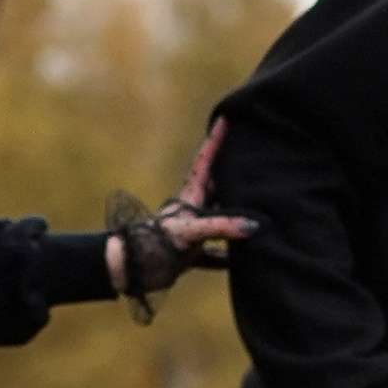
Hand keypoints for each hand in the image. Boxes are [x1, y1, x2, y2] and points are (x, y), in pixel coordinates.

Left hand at [105, 120, 259, 316]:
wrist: (132, 268)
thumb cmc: (154, 244)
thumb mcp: (190, 231)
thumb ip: (222, 227)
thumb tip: (253, 225)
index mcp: (189, 196)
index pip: (205, 162)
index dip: (215, 140)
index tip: (224, 119)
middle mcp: (192, 210)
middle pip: (216, 186)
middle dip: (232, 173)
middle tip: (249, 157)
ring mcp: (192, 231)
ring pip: (219, 220)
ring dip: (235, 217)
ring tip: (255, 208)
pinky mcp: (190, 253)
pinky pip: (215, 255)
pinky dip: (227, 257)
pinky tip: (241, 261)